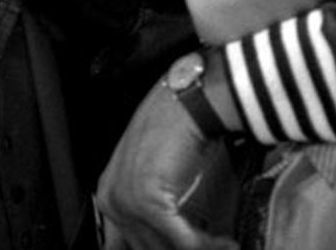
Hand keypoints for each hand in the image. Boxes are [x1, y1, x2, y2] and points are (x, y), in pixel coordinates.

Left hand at [96, 73, 238, 249]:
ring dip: (203, 248)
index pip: (124, 243)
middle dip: (179, 249)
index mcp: (108, 194)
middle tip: (212, 246)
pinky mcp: (150, 203)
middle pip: (147, 247)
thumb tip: (170, 233)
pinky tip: (227, 243)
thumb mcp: (151, 166)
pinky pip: (185, 240)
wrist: (187, 102)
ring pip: (167, 247)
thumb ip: (150, 200)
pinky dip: (210, 244)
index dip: (158, 247)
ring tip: (225, 245)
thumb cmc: (175, 125)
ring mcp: (127, 202)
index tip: (184, 247)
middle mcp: (112, 200)